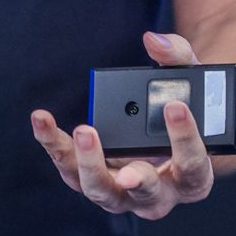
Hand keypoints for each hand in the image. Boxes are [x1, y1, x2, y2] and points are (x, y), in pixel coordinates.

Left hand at [29, 29, 214, 220]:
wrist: (162, 135)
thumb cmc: (180, 110)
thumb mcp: (191, 84)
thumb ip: (178, 58)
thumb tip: (154, 41)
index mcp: (192, 178)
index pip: (193, 168)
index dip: (185, 140)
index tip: (175, 106)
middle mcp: (157, 194)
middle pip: (146, 194)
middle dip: (136, 179)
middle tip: (126, 170)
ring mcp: (121, 192)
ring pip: (101, 190)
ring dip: (89, 164)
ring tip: (85, 131)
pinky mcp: (90, 179)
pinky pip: (68, 168)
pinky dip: (54, 145)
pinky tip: (42, 120)